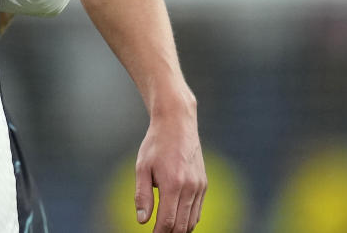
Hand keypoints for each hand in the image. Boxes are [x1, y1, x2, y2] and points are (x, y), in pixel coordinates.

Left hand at [134, 101, 206, 231]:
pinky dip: (188, 219)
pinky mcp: (204, 184)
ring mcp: (200, 187)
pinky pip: (197, 210)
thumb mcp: (142, 167)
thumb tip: (142, 220)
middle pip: (182, 225)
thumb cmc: (156, 144)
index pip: (168, 220)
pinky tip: (176, 219)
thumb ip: (142, 195)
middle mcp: (190, 188)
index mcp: (173, 184)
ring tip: (165, 229)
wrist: (177, 124)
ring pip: (192, 220)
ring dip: (179, 229)